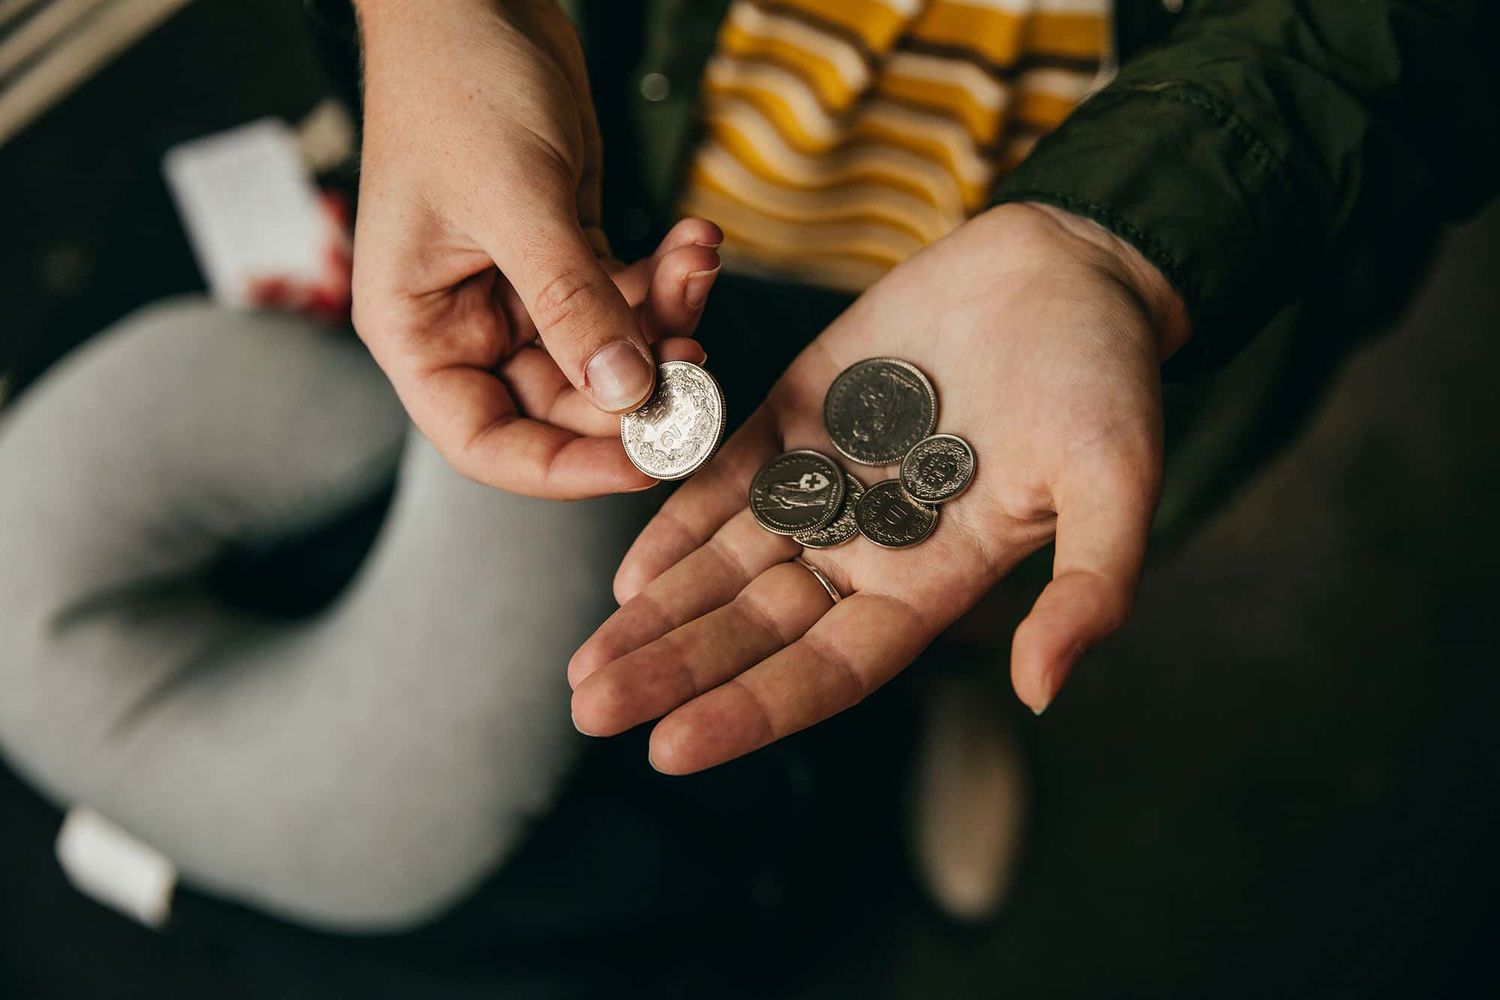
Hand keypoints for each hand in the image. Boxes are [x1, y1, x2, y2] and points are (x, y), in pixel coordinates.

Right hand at [352, 0, 721, 496]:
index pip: (487, 441)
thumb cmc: (457, 85)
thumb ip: (571, 302)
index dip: (564, 468)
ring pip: (608, 351)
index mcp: (418, 330)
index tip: (645, 457)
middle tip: (700, 358)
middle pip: (563, 404)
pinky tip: (694, 240)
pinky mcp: (567, 258)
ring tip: (697, 263)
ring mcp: (520, 294)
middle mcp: (467, 324)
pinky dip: (664, 277)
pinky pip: (626, 297)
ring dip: (663, 319)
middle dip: (638, 383)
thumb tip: (628, 393)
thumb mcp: (514, 200)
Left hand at [568, 203, 1189, 772]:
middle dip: (676, 670)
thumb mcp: (1116, 483)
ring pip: (728, 564)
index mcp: (936, 580)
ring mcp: (829, 481)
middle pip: (757, 628)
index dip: (753, 708)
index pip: (829, 667)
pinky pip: (724, 477)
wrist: (1070, 268)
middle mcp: (871, 545)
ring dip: (658, 612)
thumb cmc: (1107, 378)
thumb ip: (1090, 588)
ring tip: (585, 665)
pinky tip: (624, 573)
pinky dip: (675, 521)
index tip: (672, 748)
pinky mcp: (799, 413)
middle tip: (592, 710)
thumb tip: (1042, 690)